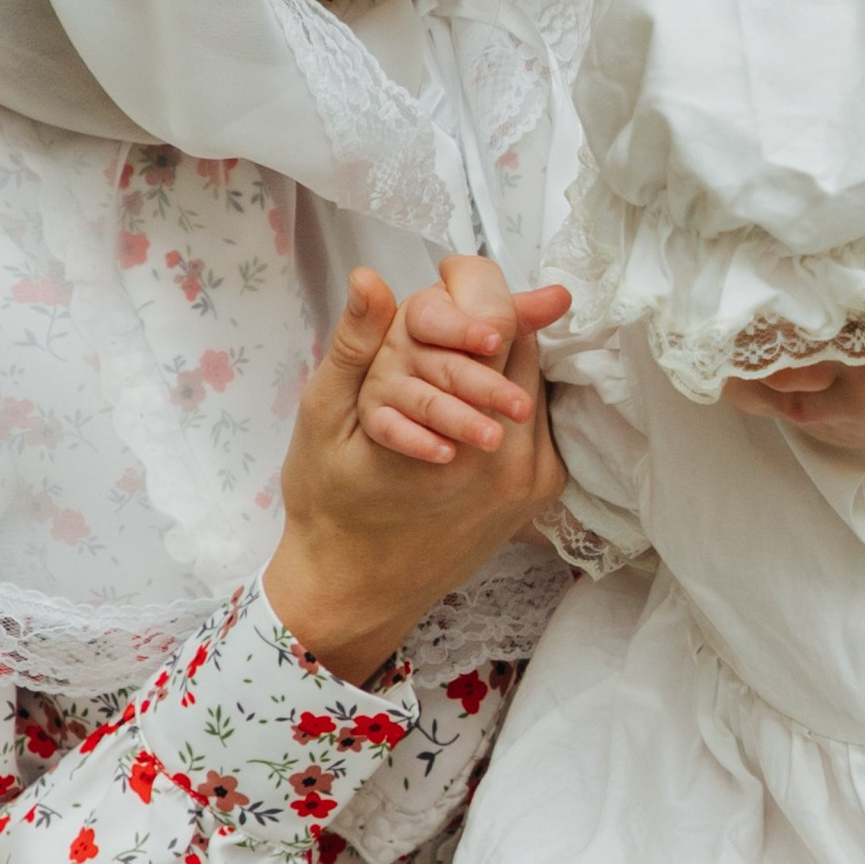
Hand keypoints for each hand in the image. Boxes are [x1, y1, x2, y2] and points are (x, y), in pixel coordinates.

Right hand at [267, 265, 568, 685]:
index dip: (475, 289)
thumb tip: (370, 278)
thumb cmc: (331, 505)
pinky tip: (476, 393)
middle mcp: (513, 456)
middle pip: (526, 352)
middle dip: (490, 323)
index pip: (500, 326)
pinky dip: (509, 396)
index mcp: (462, 431)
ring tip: (462, 348)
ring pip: (535, 384)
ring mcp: (531, 479)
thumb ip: (356, 345)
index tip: (448, 274)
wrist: (355, 590)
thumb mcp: (326, 418)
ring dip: (503, 360)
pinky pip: (538, 423)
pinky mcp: (537, 495)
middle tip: (449, 309)